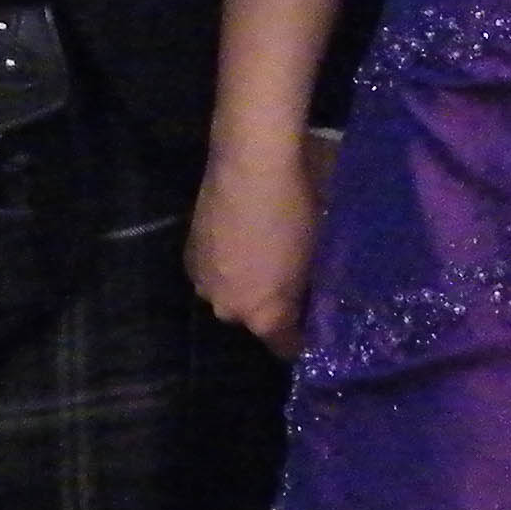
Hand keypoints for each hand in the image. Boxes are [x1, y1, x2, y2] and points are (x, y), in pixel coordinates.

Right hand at [189, 131, 336, 358]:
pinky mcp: (189, 253)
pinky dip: (228, 262)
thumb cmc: (298, 206)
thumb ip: (316, 288)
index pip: (287, 347)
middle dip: (275, 305)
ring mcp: (203, 281)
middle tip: (296, 279)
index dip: (306, 336)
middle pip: (256, 320)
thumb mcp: (321, 252)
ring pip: (232, 294)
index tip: (319, 322)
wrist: (251, 162)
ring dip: (247, 283)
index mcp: (264, 317)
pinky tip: (242, 238)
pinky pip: (214, 272)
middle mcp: (228, 310)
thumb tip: (319, 298)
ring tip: (267, 253)